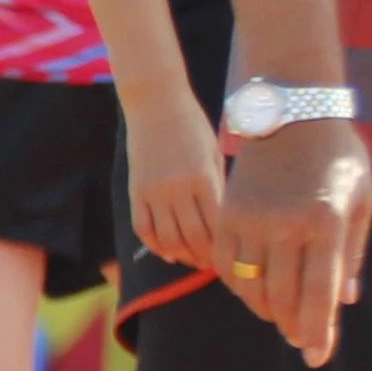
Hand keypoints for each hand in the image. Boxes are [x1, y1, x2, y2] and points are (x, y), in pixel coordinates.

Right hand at [123, 97, 225, 276]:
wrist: (156, 104)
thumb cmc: (194, 126)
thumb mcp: (216, 154)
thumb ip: (220, 187)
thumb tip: (231, 222)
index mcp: (204, 178)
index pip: (219, 226)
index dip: (227, 247)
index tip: (237, 257)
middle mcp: (177, 188)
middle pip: (194, 237)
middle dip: (207, 257)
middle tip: (218, 267)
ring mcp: (153, 191)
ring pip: (168, 238)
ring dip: (183, 255)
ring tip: (196, 262)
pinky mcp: (134, 190)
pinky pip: (143, 227)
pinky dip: (155, 245)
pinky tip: (168, 252)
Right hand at [215, 117, 371, 365]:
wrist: (292, 114)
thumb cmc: (339, 159)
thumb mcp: (361, 202)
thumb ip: (352, 254)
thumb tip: (345, 301)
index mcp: (326, 223)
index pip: (319, 293)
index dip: (318, 331)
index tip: (317, 358)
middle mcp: (285, 224)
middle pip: (282, 296)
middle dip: (293, 327)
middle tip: (303, 343)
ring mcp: (251, 218)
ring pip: (251, 285)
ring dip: (266, 310)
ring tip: (282, 321)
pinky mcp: (227, 212)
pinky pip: (227, 263)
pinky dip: (239, 285)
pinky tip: (254, 292)